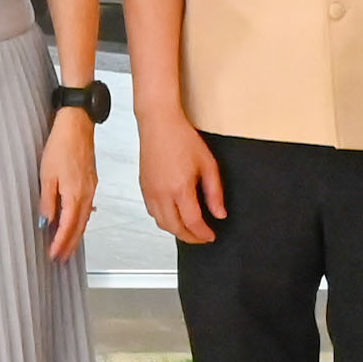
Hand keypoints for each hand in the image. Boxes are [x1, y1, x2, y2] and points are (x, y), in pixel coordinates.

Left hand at [40, 110, 99, 261]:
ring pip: (84, 219)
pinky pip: (86, 208)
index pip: (68, 227)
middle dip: (70, 245)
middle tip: (62, 259)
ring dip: (76, 235)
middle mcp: (86, 195)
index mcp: (75, 195)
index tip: (54, 255)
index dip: (60, 243)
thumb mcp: (47, 175)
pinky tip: (76, 223)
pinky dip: (81, 221)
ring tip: (67, 247)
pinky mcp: (90, 182)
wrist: (76, 126)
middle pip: (79, 227)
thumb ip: (48, 201)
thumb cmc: (61, 146)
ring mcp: (90, 189)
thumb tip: (46, 222)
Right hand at [139, 109, 224, 245]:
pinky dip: (164, 220)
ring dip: (176, 230)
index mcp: (180, 188)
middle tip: (202, 237)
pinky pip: (152, 212)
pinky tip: (174, 215)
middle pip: (174, 228)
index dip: (203, 234)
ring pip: (161, 223)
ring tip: (189, 229)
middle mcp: (161, 193)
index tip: (211, 236)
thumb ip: (215, 193)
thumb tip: (219, 213)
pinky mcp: (143, 187)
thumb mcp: (208, 165)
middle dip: (190, 237)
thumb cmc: (181, 138)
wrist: (159, 124)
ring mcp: (150, 191)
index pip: (192, 222)